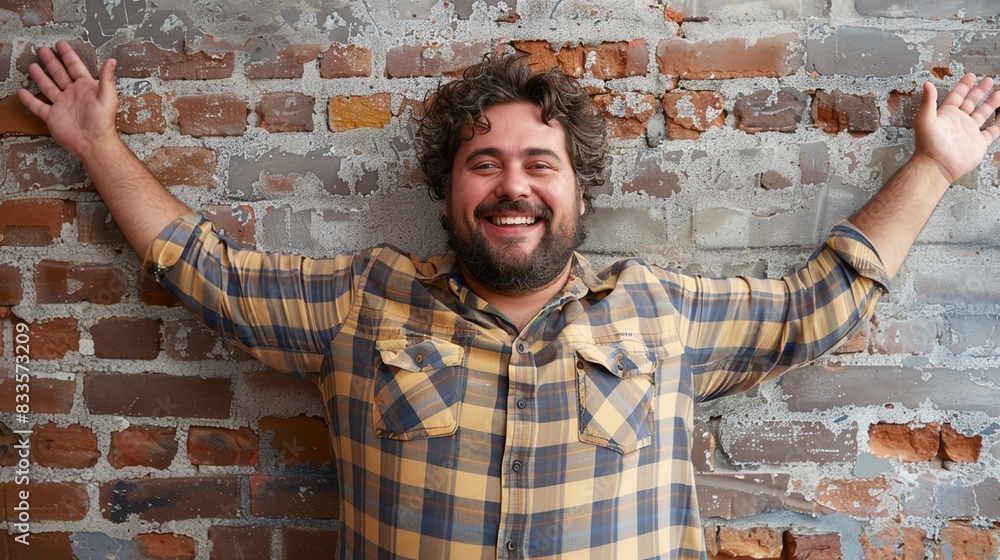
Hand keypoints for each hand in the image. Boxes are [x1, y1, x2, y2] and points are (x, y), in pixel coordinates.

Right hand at [17, 40, 119, 160]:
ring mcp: (62, 105)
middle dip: (51, 62)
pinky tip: (23, 92)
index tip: (61, 44)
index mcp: (85, 88)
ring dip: (40, 76)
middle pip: (59, 74)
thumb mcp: (107, 97)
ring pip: (48, 87)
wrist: (93, 143)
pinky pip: (38, 106)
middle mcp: (73, 94)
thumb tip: (112, 61)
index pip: (75, 67)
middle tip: (42, 50)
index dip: (68, 55)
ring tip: (32, 65)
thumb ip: (106, 78)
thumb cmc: (103, 122)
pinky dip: (30, 100)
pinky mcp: (53, 116)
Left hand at [914, 73, 999, 183]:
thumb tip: (926, 84)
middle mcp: (958, 122)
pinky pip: (992, 131)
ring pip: (983, 113)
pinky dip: (998, 124)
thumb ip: (927, 102)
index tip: (971, 76)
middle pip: (971, 102)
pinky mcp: (978, 143)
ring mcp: (969, 132)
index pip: (957, 96)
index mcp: (946, 114)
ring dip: (991, 103)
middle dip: (979, 91)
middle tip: (988, 80)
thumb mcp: (925, 120)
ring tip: (999, 92)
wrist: (937, 166)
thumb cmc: (928, 145)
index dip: (964, 86)